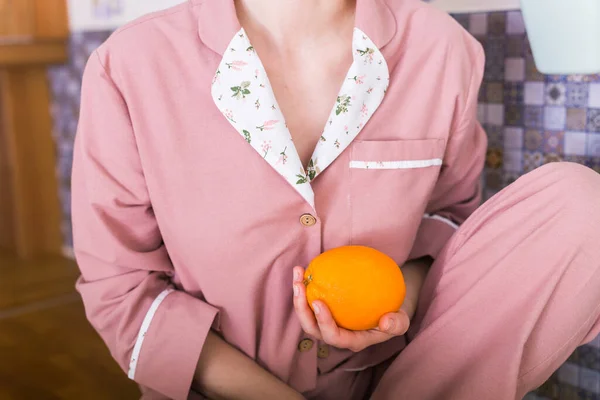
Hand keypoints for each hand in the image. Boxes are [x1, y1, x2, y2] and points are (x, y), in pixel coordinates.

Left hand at [292, 259, 428, 352]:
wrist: (386, 309)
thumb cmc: (392, 315)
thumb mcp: (400, 320)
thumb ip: (396, 324)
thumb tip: (386, 322)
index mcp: (351, 340)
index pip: (333, 336)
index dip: (323, 322)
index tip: (318, 302)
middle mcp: (335, 334)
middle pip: (312, 328)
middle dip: (301, 308)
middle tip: (300, 285)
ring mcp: (327, 322)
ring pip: (306, 314)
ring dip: (298, 294)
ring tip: (298, 273)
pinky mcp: (323, 309)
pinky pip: (309, 299)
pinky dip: (304, 285)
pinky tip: (303, 269)